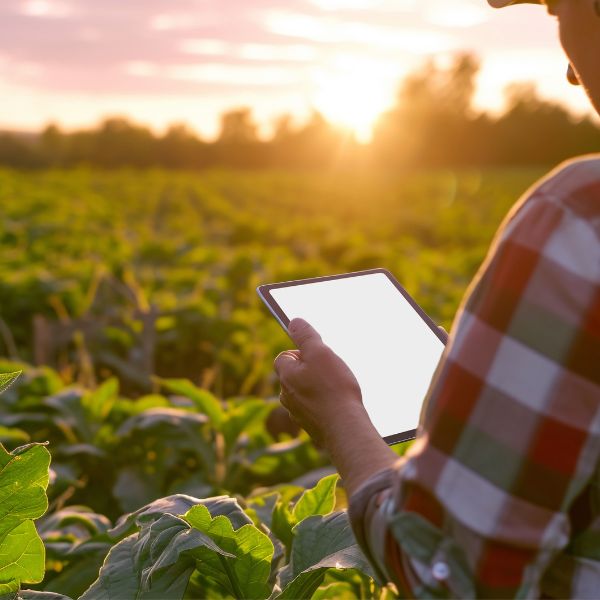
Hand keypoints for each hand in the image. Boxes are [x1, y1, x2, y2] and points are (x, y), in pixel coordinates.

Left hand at [274, 318, 363, 448]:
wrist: (345, 428)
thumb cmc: (334, 388)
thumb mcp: (320, 353)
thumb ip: (306, 336)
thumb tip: (294, 322)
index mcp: (286, 377)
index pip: (283, 357)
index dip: (299, 352)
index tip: (317, 355)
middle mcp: (287, 397)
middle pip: (294, 375)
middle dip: (310, 371)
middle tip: (330, 371)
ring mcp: (298, 414)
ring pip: (304, 393)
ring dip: (317, 388)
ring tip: (336, 388)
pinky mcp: (311, 426)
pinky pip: (314, 409)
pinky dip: (324, 405)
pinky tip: (339, 405)